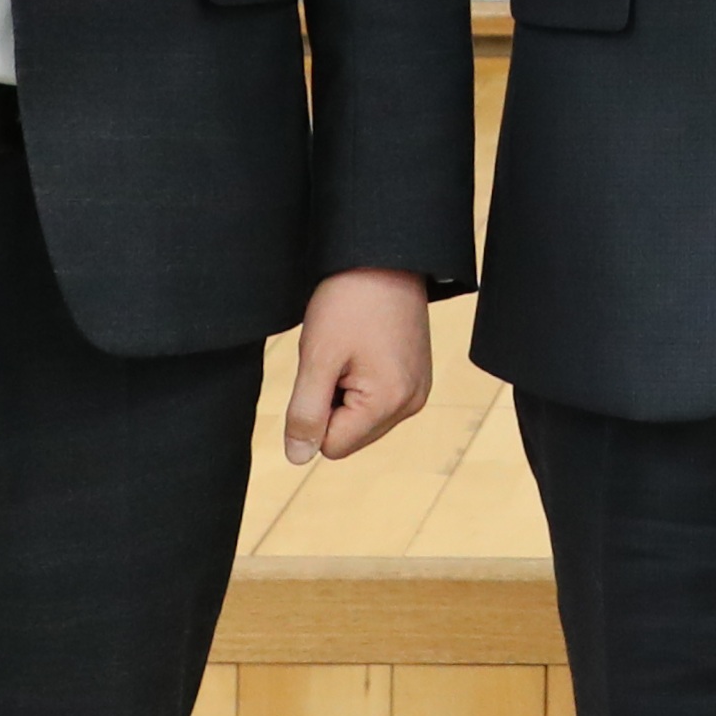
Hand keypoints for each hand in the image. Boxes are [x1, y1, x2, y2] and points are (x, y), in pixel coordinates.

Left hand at [282, 269, 436, 466]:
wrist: (384, 258)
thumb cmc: (349, 302)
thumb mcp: (317, 358)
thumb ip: (305, 414)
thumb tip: (298, 458)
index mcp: (390, 402)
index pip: (332, 446)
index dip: (314, 412)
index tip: (324, 369)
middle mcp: (412, 403)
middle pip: (349, 437)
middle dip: (331, 405)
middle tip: (336, 358)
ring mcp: (418, 391)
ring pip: (361, 422)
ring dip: (345, 394)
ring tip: (350, 352)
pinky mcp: (417, 379)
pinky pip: (377, 403)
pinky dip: (361, 384)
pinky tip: (363, 351)